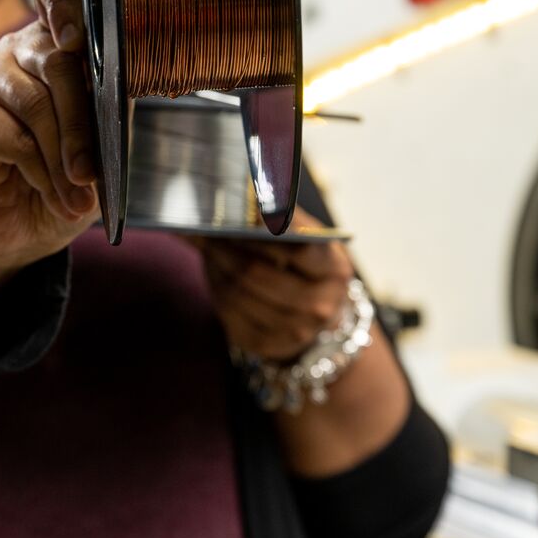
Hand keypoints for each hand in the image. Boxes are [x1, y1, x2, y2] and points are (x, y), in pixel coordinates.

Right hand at [0, 0, 98, 313]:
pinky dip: (37, 172)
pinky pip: (9, 135)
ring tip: (76, 197)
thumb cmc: (62, 178)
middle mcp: (18, 48)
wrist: (11, 226)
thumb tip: (121, 102)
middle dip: (80, 124)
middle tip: (91, 173)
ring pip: (35, 105)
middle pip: (56, 61)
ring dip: (61, 158)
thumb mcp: (100, 146)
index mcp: (58, 41)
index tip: (77, 38)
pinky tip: (49, 194)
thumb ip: (110, 114)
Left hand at [194, 217, 354, 361]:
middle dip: (224, 247)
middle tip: (202, 227)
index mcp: (334, 270)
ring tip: (203, 244)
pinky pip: (229, 314)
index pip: (298, 248)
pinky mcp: (267, 345)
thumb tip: (245, 192)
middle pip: (256, 272)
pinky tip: (213, 270)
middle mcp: (320, 306)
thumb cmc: (305, 265)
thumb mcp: (309, 238)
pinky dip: (216, 288)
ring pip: (237, 293)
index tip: (238, 210)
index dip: (265, 228)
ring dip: (215, 265)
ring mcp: (295, 331)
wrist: (316, 314)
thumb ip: (283, 216)